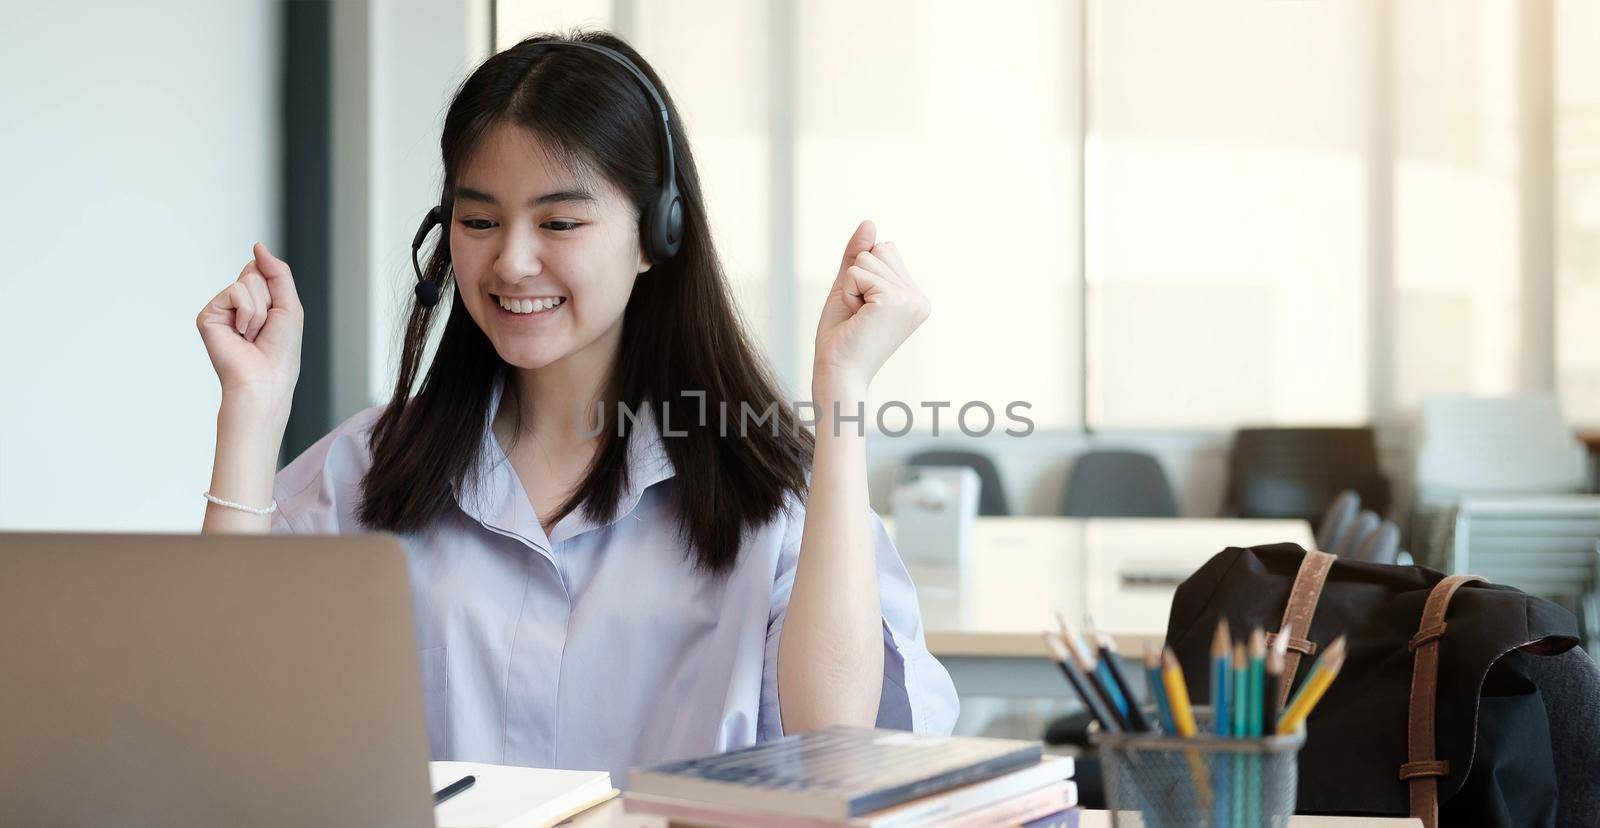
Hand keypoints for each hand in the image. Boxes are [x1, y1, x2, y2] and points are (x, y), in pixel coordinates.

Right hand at [195, 242, 303, 405]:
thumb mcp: (289, 305)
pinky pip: (235, 292)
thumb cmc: (281, 350)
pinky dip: (247, 312)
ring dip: (260, 311)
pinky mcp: (208, 315)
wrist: (265, 378)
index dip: (276, 289)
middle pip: (255, 273)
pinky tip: (242, 334)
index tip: (277, 315)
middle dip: (269, 301)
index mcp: (255, 302)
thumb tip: (257, 246)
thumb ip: (277, 272)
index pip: (263, 271)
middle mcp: (236, 304)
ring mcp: (221, 309)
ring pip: (247, 282)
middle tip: (265, 329)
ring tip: (254, 334)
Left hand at [811, 220, 930, 396]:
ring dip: (851, 286)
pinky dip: (848, 292)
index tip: (862, 310)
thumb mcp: (848, 288)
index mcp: (915, 298)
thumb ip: (858, 256)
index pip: (886, 250)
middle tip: (858, 313)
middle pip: (881, 249)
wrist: (837, 373)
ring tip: (857, 317)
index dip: (862, 274)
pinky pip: (859, 272)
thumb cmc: (841, 338)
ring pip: (869, 258)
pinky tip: (857, 318)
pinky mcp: (895, 300)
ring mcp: (911, 300)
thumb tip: (870, 223)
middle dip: (857, 277)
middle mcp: (919, 299)